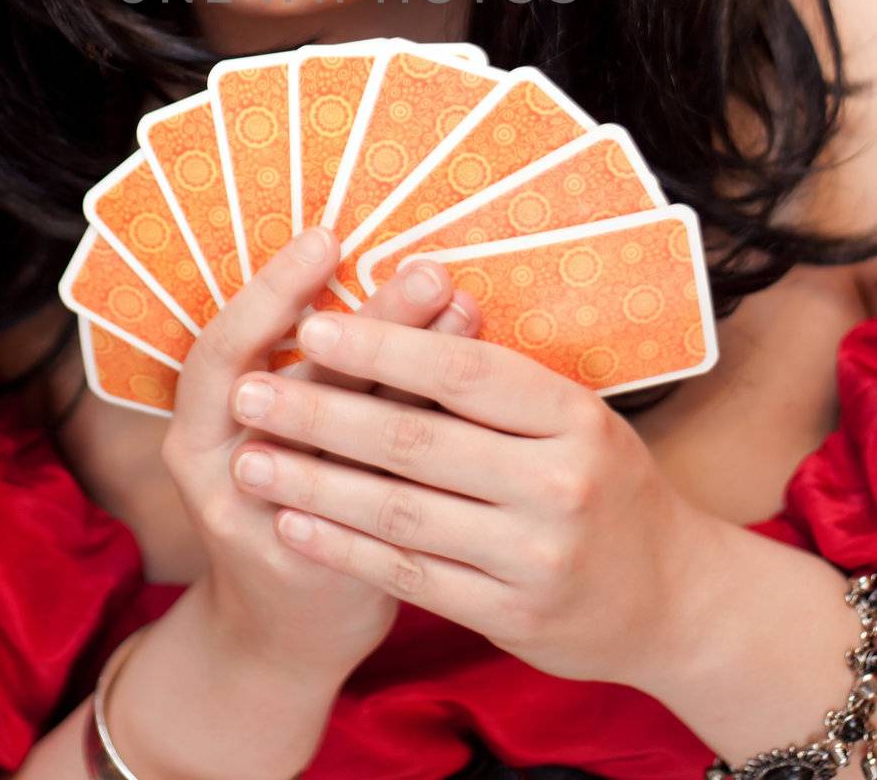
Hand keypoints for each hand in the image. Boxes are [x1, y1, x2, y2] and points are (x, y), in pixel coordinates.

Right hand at [161, 228, 482, 680]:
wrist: (287, 629)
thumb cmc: (295, 491)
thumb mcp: (283, 421)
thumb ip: (334, 361)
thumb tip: (422, 276)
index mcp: (198, 423)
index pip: (224, 346)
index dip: (272, 292)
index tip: (328, 237)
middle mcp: (221, 474)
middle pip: (298, 387)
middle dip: (370, 325)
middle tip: (430, 272)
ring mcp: (271, 530)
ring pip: (345, 445)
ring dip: (410, 376)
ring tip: (464, 314)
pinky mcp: (325, 570)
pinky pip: (381, 501)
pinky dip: (431, 446)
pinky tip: (480, 409)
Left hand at [226, 300, 721, 685]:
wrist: (670, 598)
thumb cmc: (601, 481)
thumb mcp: (570, 417)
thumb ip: (492, 382)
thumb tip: (404, 303)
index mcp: (573, 415)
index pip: (464, 371)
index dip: (384, 346)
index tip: (311, 325)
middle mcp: (558, 482)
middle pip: (418, 440)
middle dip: (322, 413)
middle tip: (250, 392)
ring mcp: (536, 556)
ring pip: (401, 511)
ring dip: (314, 483)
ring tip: (250, 458)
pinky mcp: (511, 616)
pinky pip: (409, 573)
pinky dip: (343, 547)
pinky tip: (293, 523)